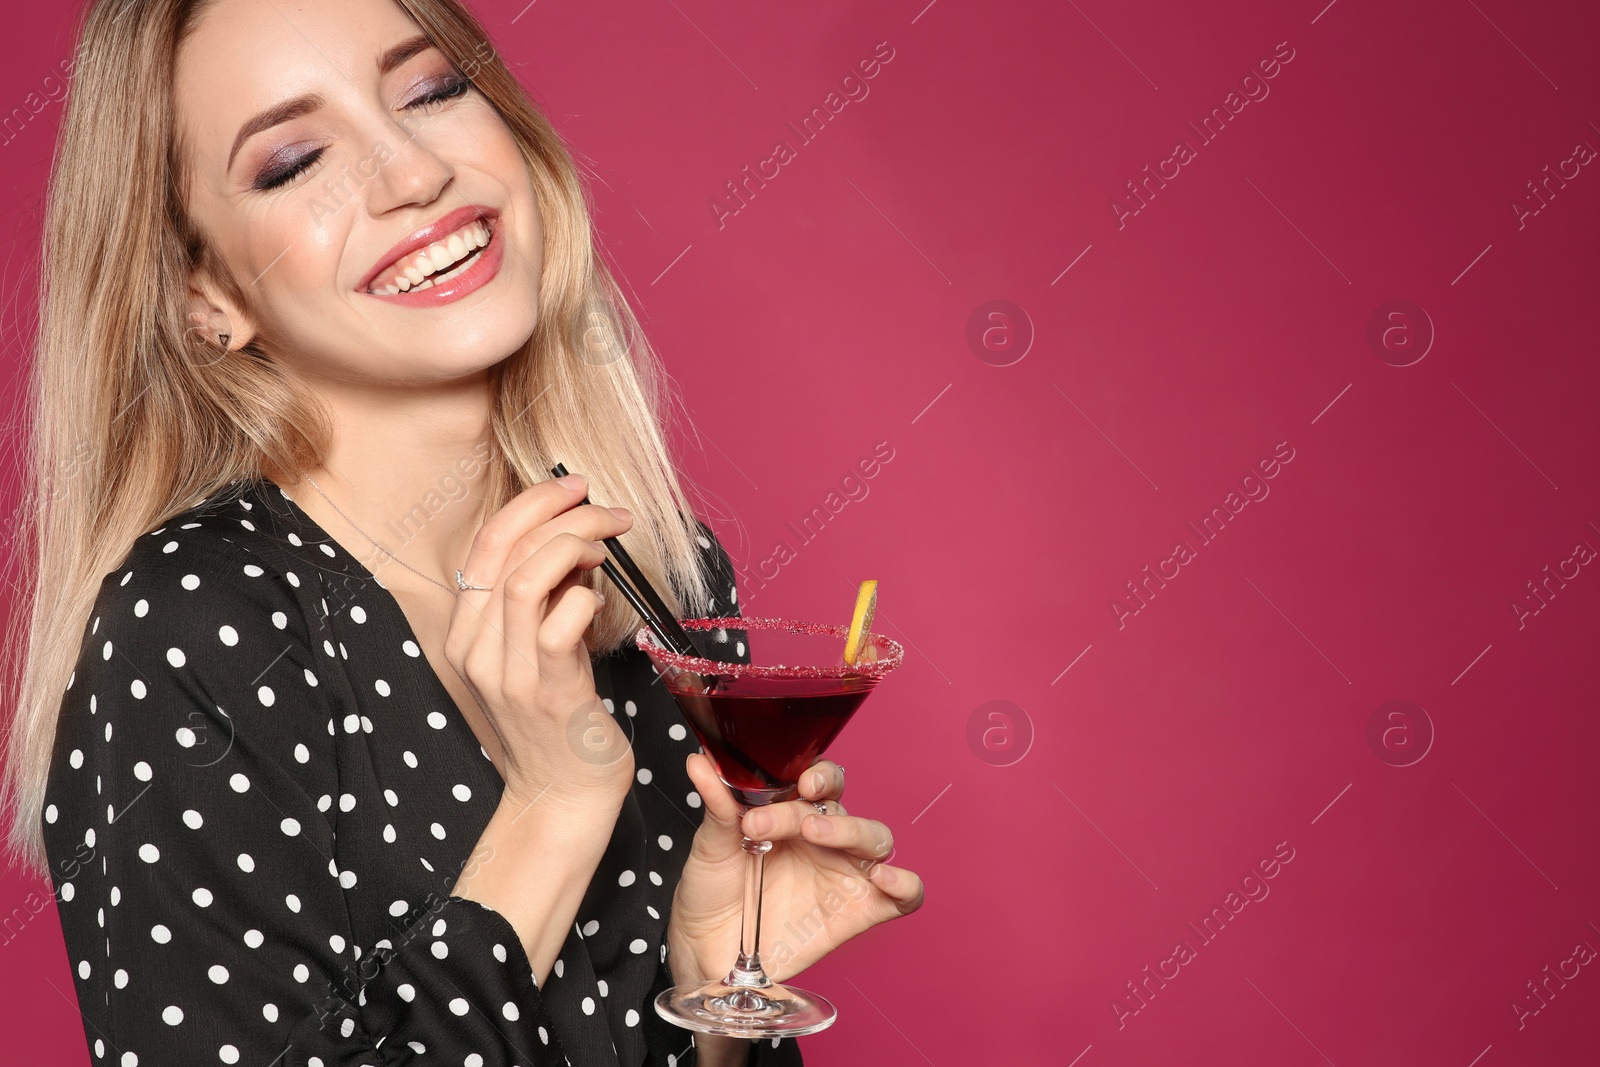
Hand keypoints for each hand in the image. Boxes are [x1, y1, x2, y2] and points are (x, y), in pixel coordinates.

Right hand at [442, 473, 634, 810]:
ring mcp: (508, 673)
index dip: (532, 504)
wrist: (563, 794)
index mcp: (468, 631)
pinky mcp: (548, 693)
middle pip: (505, 548)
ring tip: (608, 546)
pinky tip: (604, 599)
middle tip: (606, 508)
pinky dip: (587, 597)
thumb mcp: (542, 647)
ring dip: (575, 546)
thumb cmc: (561, 716)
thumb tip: (576, 541)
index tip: (574, 486)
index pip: (487, 542)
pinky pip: (560, 625)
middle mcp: (476, 649)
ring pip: (527, 579)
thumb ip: (548, 597)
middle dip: (560, 511)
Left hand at [667, 757, 924, 985]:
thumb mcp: (710, 844)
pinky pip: (904, 895)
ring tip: (817, 836)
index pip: (824, 780)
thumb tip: (699, 762)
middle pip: (846, 809)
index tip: (801, 782)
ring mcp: (844, 873)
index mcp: (795, 812)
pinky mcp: (859, 911)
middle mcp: (824, 838)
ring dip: (854, 831)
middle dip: (827, 810)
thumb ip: (717, 803)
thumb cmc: (711, 890)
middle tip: (799, 822)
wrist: (705, 948)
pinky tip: (883, 878)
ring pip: (876, 839)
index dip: (822, 774)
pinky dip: (905, 883)